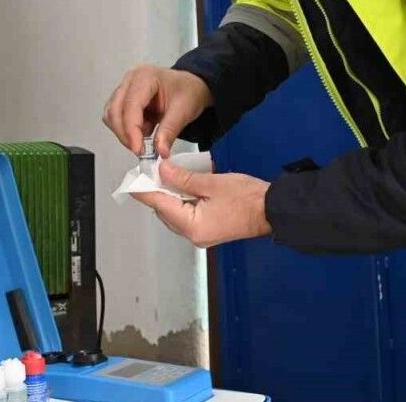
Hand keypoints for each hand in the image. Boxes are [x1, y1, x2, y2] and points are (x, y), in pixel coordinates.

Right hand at [103, 65, 212, 157]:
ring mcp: (124, 89)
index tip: (138, 149)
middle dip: (125, 134)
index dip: (131, 130)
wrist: (190, 87)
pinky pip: (115, 118)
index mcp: (144, 77)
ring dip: (124, 132)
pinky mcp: (123, 99)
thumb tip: (160, 151)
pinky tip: (143, 131)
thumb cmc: (188, 91)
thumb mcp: (184, 111)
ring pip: (111, 116)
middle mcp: (130, 80)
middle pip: (114, 111)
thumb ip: (169, 131)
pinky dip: (126, 130)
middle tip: (141, 150)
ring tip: (144, 139)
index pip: (130, 106)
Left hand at [133, 161, 271, 247]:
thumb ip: (183, 178)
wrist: (273, 210)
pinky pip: (188, 215)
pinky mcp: (209, 231)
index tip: (132, 179)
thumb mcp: (211, 183)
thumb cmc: (246, 197)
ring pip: (176, 214)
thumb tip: (162, 170)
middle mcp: (193, 235)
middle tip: (151, 171)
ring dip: (170, 195)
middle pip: (166, 212)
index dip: (144, 191)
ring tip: (166, 175)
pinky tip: (183, 186)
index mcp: (192, 226)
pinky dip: (183, 201)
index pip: (160, 206)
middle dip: (158, 191)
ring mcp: (201, 235)